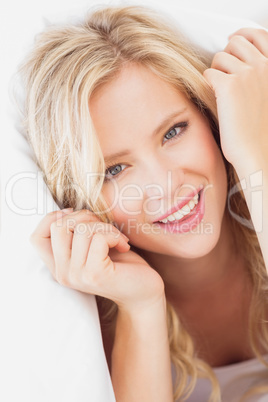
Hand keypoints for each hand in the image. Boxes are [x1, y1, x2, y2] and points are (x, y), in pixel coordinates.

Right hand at [30, 209, 163, 312]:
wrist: (143, 292)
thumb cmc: (120, 264)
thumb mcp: (92, 246)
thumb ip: (76, 234)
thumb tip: (67, 210)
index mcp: (59, 266)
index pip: (36, 237)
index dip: (53, 218)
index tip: (79, 218)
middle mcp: (63, 273)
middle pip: (58, 226)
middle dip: (85, 217)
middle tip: (104, 227)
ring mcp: (77, 275)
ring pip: (82, 230)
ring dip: (105, 227)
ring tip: (118, 239)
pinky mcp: (95, 274)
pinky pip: (98, 238)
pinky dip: (114, 235)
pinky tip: (123, 245)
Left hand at [203, 28, 267, 169]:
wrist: (257, 152)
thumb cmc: (261, 131)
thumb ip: (260, 76)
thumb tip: (241, 61)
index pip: (258, 35)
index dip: (242, 36)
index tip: (232, 41)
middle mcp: (264, 66)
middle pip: (235, 42)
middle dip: (226, 55)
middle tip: (223, 74)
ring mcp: (247, 74)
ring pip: (219, 57)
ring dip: (216, 71)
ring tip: (220, 92)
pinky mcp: (228, 86)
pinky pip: (208, 73)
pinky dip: (208, 84)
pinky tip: (214, 97)